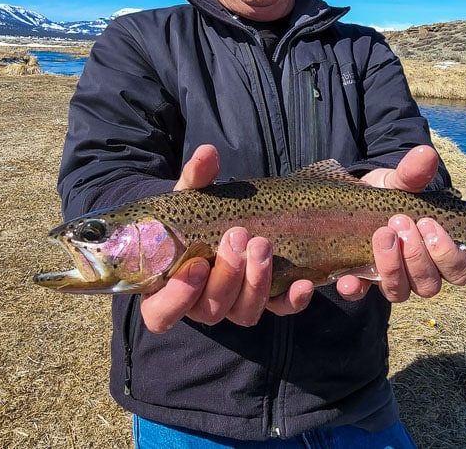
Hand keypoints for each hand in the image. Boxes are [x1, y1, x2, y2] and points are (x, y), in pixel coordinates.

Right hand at [138, 145, 314, 332]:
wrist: (228, 219)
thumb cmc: (200, 213)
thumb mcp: (194, 195)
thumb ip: (197, 178)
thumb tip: (207, 152)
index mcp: (168, 287)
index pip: (161, 313)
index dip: (177, 297)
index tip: (197, 264)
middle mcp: (201, 304)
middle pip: (211, 310)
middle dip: (227, 276)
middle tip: (238, 237)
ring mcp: (235, 305)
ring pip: (245, 313)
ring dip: (256, 283)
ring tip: (263, 245)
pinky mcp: (266, 301)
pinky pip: (280, 309)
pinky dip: (292, 300)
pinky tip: (303, 282)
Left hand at [337, 145, 465, 302]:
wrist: (355, 199)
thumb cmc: (389, 195)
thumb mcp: (400, 182)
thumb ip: (413, 173)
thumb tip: (426, 153)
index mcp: (439, 253)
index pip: (458, 271)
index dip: (447, 253)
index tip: (428, 223)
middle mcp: (420, 274)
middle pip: (429, 285)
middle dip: (415, 255)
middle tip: (399, 222)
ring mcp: (391, 280)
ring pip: (399, 292)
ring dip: (392, 266)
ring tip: (381, 234)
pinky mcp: (361, 281)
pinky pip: (360, 294)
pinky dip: (354, 287)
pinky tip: (347, 277)